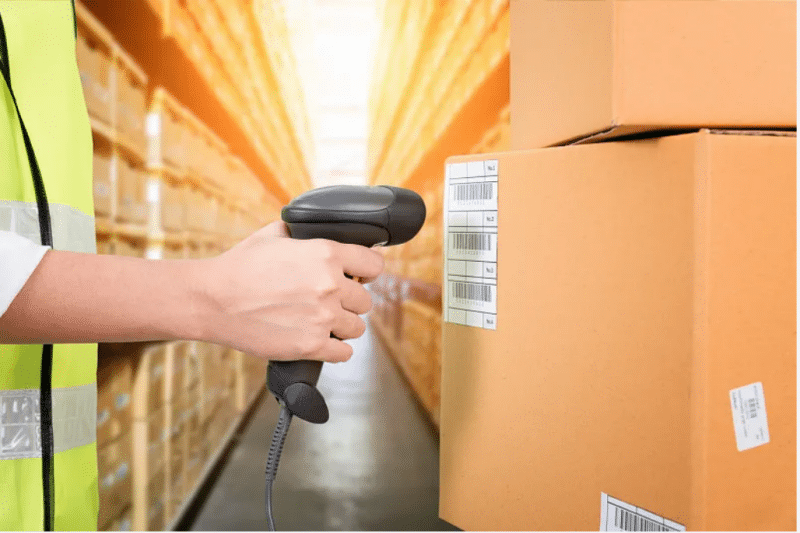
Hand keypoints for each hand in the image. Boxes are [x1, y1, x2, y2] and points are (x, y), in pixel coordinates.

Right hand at [199, 221, 384, 362]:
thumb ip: (302, 232)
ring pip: (357, 328)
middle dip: (350, 302)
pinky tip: (322, 342)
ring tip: (323, 323)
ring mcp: (322, 317)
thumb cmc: (239, 266)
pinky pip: (344, 353)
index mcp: (326, 253)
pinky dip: (335, 350)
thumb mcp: (273, 234)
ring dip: (343, 326)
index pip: (374, 264)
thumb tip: (314, 230)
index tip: (361, 276)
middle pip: (365, 300)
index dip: (367, 271)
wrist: (212, 300)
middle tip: (330, 302)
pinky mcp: (311, 345)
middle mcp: (330, 285)